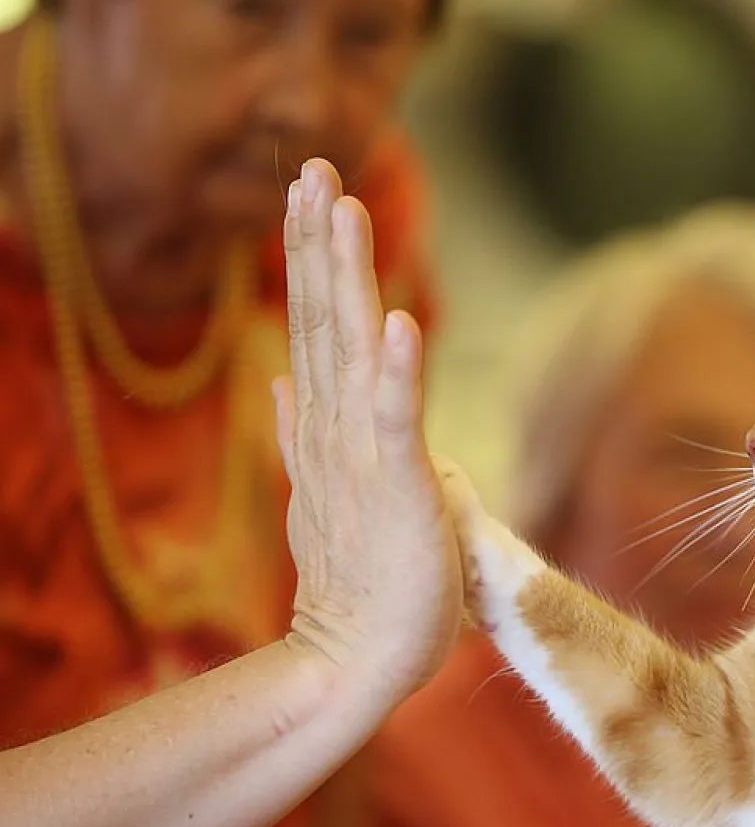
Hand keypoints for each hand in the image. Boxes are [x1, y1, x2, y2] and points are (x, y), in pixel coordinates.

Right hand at [273, 158, 461, 706]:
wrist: (358, 659)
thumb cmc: (359, 579)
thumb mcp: (326, 492)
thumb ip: (303, 433)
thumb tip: (282, 380)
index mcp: (326, 428)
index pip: (319, 326)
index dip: (316, 257)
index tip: (312, 191)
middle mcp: (335, 431)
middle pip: (326, 319)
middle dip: (320, 242)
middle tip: (312, 167)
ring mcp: (362, 457)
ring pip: (352, 350)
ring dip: (347, 278)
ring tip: (341, 208)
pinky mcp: (397, 489)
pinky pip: (396, 422)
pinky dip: (397, 373)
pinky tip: (400, 321)